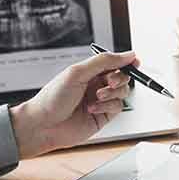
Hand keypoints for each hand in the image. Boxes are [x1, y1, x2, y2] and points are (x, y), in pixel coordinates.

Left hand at [10, 51, 138, 158]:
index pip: (114, 62)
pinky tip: (93, 109)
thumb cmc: (53, 98)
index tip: (134, 61)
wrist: (44, 125)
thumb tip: (127, 54)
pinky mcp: (103, 116)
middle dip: (119, 78)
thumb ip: (104, 61)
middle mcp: (96, 85)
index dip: (125, 61)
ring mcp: (100, 101)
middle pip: (122, 77)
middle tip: (108, 82)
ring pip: (122, 92)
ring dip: (112, 93)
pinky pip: (117, 107)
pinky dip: (108, 106)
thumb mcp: (78, 72)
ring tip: (97, 97)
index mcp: (89, 71)